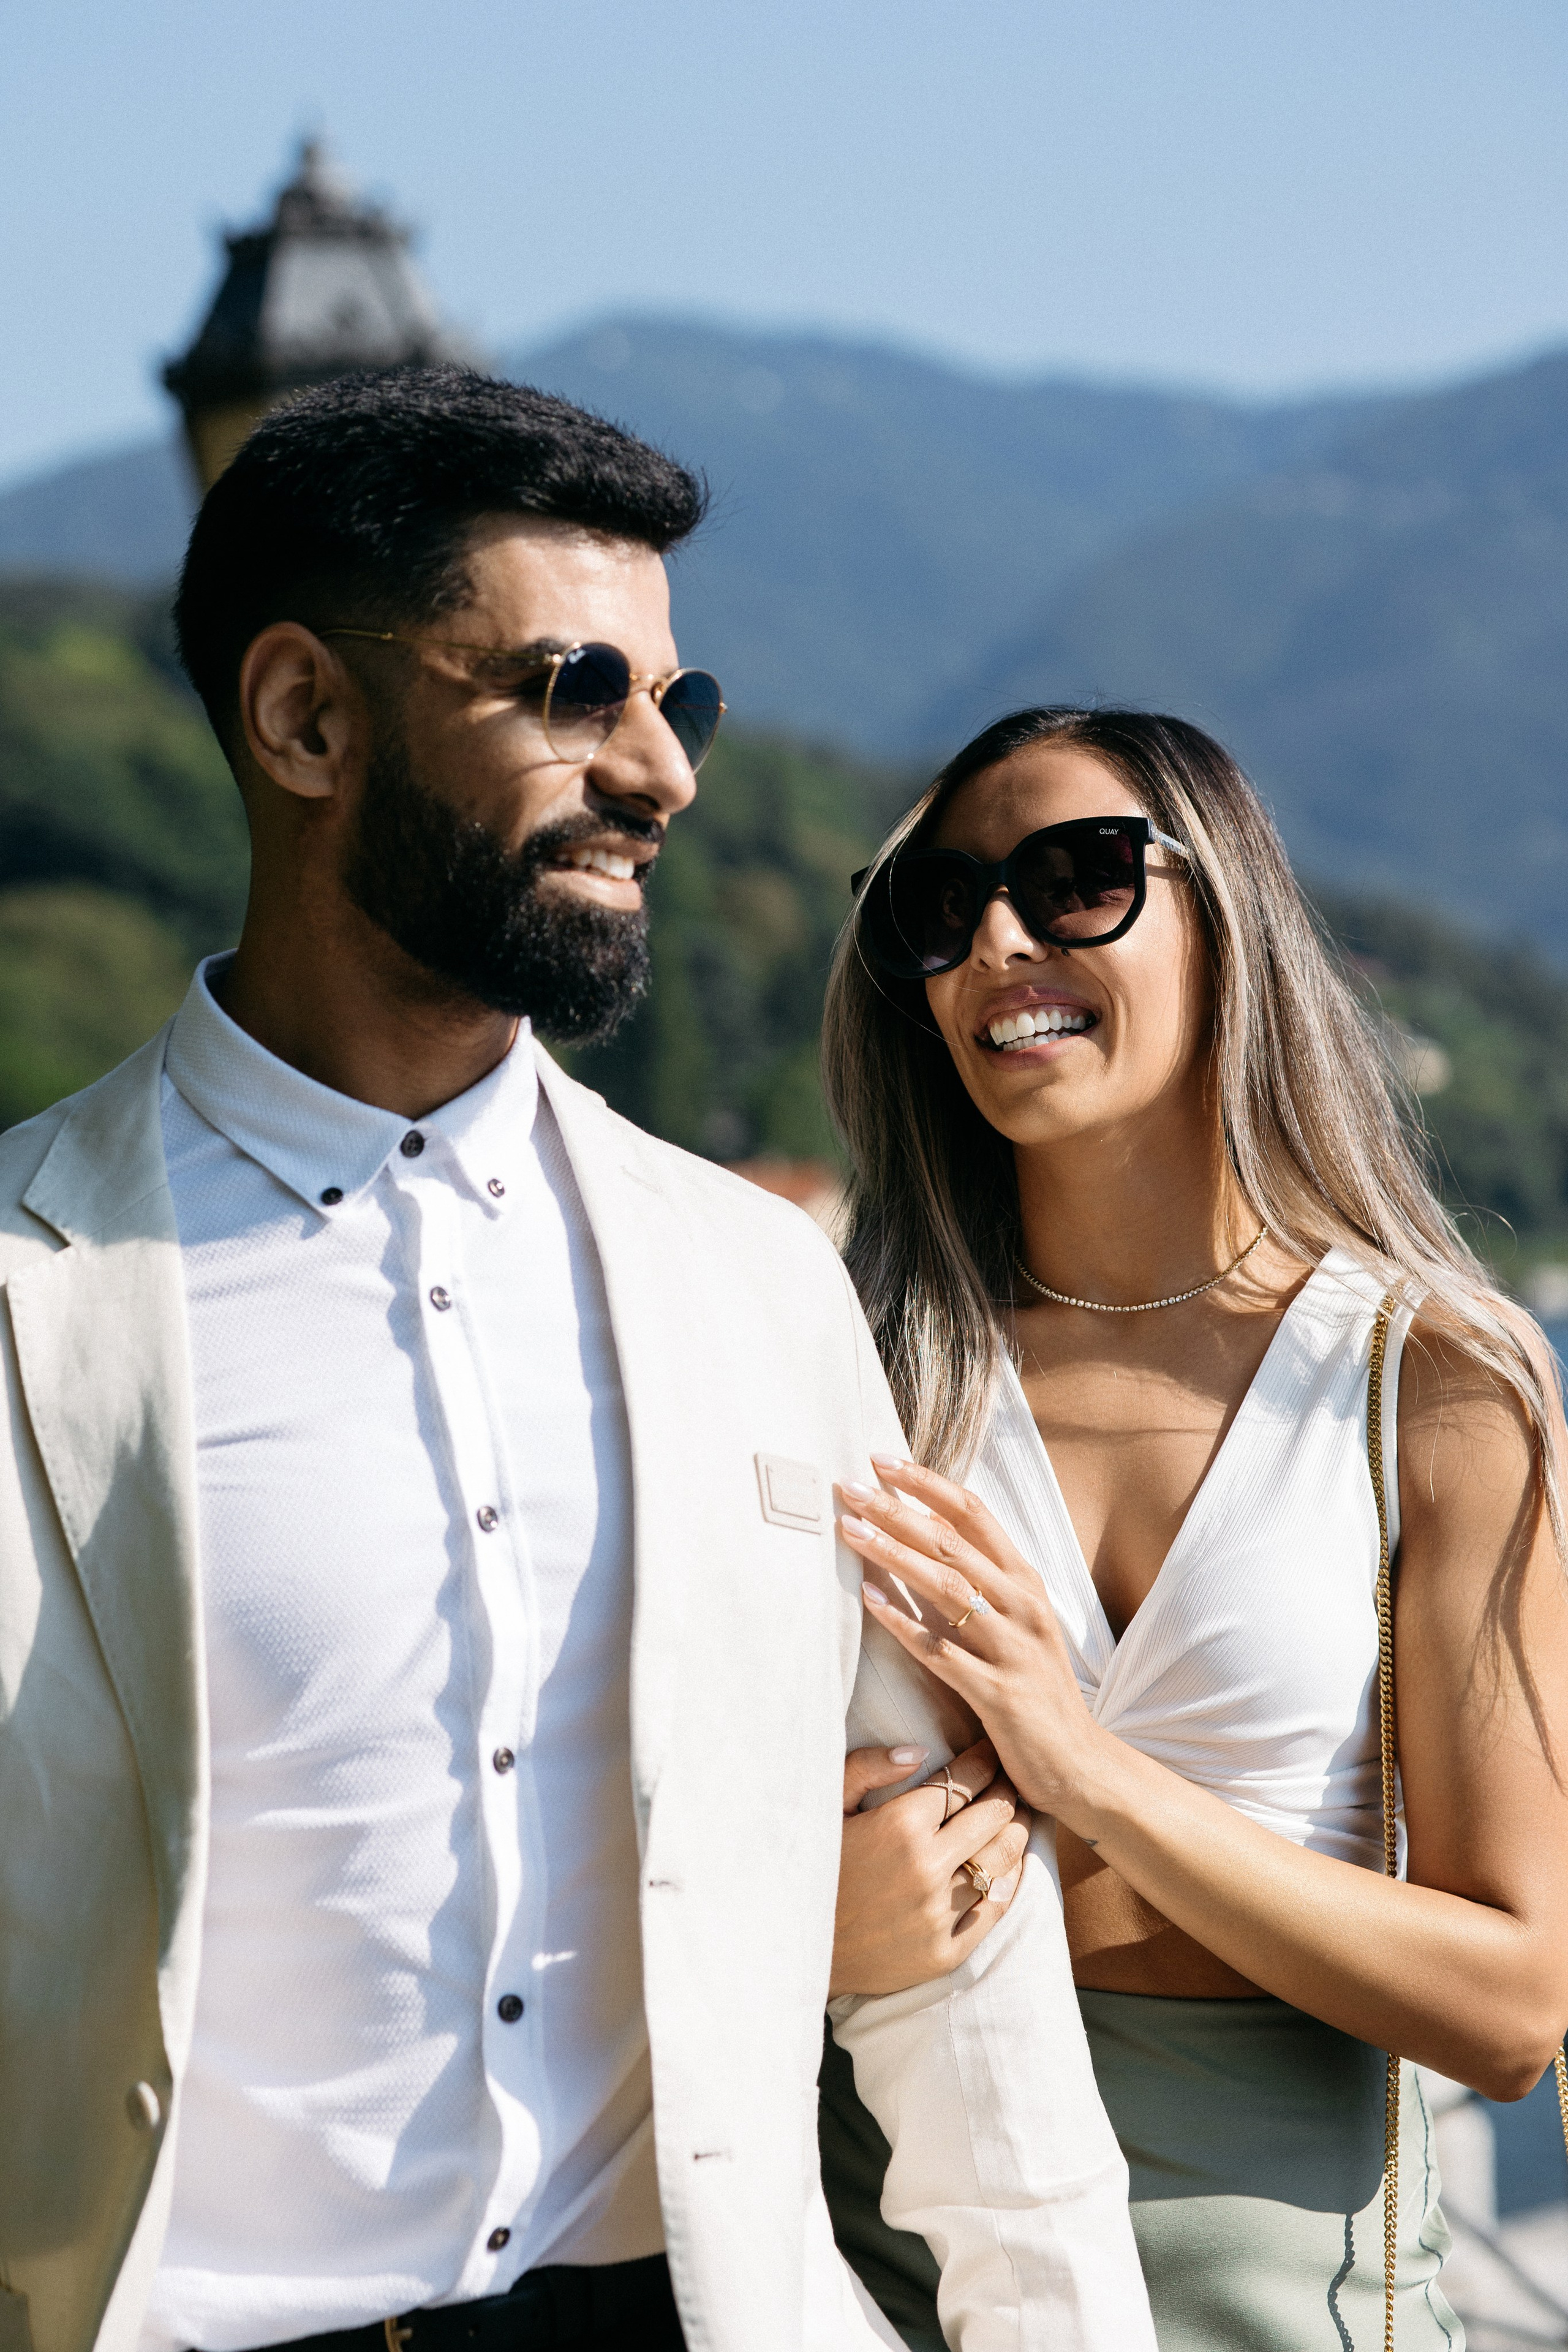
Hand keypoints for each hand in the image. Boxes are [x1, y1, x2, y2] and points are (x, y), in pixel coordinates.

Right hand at [830, 1736, 1030, 1996]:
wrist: (797, 1947)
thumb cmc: (812, 1867)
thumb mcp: (827, 1807)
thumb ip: (867, 1768)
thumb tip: (919, 1750)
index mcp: (899, 1826)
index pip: (965, 1781)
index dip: (985, 1760)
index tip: (991, 1751)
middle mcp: (926, 1868)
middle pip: (994, 1816)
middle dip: (1008, 1789)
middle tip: (1012, 1778)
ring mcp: (938, 1914)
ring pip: (1003, 1860)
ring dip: (1017, 1831)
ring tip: (1018, 1816)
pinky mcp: (945, 1953)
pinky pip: (995, 1909)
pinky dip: (1009, 1881)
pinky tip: (1010, 1865)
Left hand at [839, 1457, 1111, 1824]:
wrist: (1079, 1763)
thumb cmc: (1037, 1687)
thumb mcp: (1020, 1623)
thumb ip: (983, 1582)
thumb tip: (925, 1535)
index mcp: (1026, 1582)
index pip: (975, 1514)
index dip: (927, 1483)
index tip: (881, 1460)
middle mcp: (1024, 1606)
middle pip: (953, 1542)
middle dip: (896, 1510)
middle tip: (850, 1488)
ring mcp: (1013, 1648)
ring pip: (947, 1587)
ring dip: (893, 1554)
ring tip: (850, 1531)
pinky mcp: (998, 1693)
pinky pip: (941, 1652)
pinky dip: (903, 1624)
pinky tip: (869, 1601)